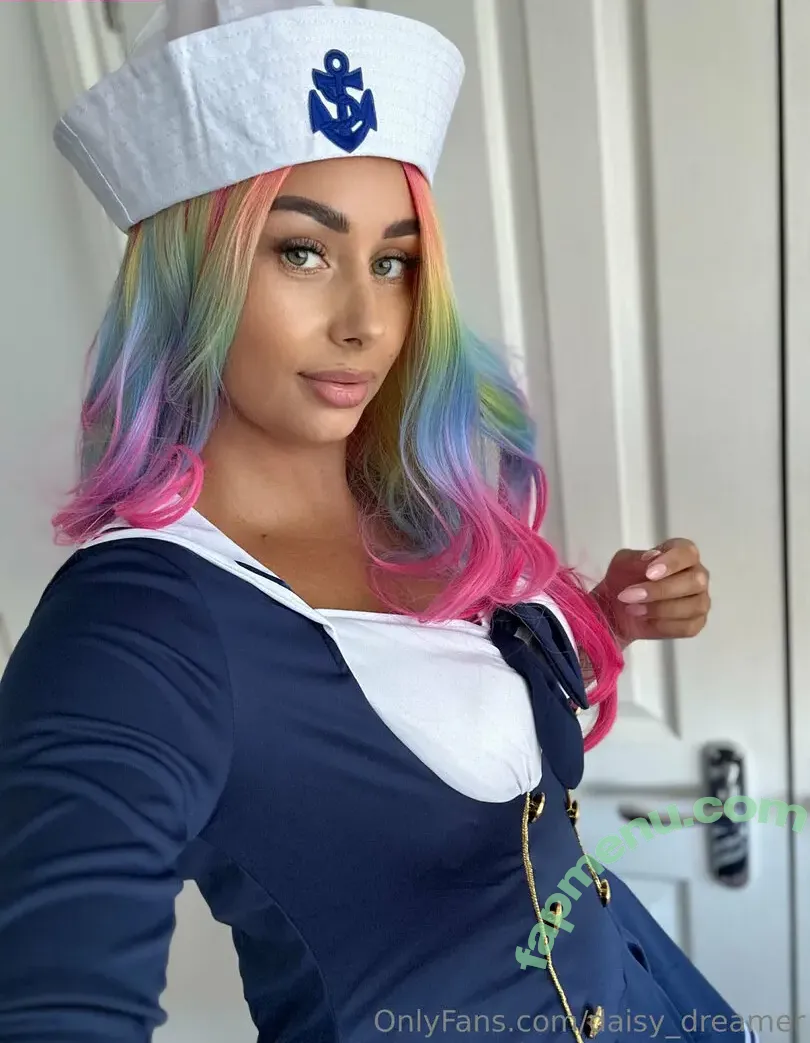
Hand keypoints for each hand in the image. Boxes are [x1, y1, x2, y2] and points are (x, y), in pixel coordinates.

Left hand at [591, 538, 710, 646]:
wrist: (616, 608)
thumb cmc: (624, 579)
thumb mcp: (622, 563)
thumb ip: (636, 559)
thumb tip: (652, 557)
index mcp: (683, 554)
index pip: (688, 552)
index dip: (672, 562)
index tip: (649, 573)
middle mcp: (697, 576)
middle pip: (695, 581)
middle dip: (661, 590)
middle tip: (632, 595)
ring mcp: (700, 601)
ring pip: (694, 606)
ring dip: (660, 609)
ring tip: (633, 609)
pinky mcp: (695, 623)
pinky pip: (688, 627)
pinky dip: (664, 625)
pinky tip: (646, 621)